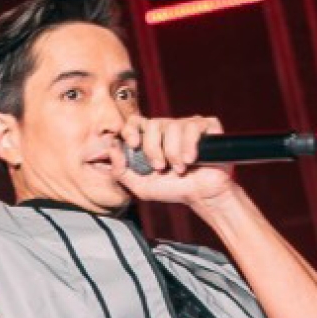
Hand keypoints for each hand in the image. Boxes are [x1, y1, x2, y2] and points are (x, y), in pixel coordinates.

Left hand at [113, 115, 234, 206]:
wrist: (201, 196)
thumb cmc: (173, 189)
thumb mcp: (140, 186)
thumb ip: (121, 170)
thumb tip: (110, 147)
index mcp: (151, 137)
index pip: (135, 121)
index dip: (131, 129)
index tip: (133, 145)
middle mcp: (168, 127)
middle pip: (153, 124)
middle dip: (154, 150)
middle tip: (161, 168)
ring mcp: (187, 125)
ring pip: (173, 127)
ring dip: (174, 154)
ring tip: (180, 169)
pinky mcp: (206, 126)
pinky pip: (192, 127)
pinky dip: (189, 146)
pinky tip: (192, 159)